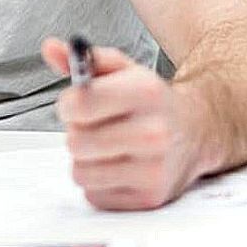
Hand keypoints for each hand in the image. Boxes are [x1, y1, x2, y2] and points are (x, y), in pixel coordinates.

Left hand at [41, 36, 208, 210]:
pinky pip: (94, 195)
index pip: (79, 105)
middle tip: (95, 126)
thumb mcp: (122, 69)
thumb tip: (50, 48)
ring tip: (106, 146)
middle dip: (77, 132)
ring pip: (81, 172)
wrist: (196, 132)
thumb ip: (83, 59)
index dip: (68, 104)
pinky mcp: (149, 197)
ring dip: (85, 160)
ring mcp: (154, 169)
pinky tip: (117, 166)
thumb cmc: (151, 101)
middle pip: (76, 142)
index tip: (76, 103)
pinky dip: (98, 182)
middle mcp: (154, 132)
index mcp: (145, 93)